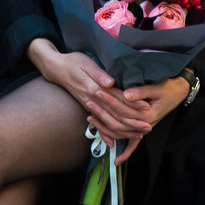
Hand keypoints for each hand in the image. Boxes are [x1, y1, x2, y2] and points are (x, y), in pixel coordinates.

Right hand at [27, 39, 150, 143]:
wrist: (56, 69)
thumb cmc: (73, 62)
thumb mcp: (87, 63)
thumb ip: (99, 74)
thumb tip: (111, 83)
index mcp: (95, 88)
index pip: (118, 99)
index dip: (133, 104)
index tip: (147, 108)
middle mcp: (92, 101)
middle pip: (115, 115)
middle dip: (132, 122)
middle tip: (148, 126)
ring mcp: (89, 105)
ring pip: (108, 123)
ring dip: (124, 130)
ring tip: (138, 133)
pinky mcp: (87, 107)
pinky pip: (98, 124)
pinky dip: (106, 134)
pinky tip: (113, 142)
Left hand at [93, 75, 191, 164]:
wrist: (179, 92)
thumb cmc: (168, 87)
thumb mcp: (156, 87)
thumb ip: (140, 92)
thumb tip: (125, 95)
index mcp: (146, 115)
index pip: (123, 110)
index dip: (109, 101)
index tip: (97, 92)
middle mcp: (145, 125)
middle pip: (119, 122)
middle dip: (102, 112)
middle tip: (89, 101)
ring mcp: (144, 129)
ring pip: (121, 132)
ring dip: (105, 127)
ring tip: (90, 116)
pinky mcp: (144, 129)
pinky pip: (134, 143)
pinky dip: (126, 153)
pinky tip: (117, 161)